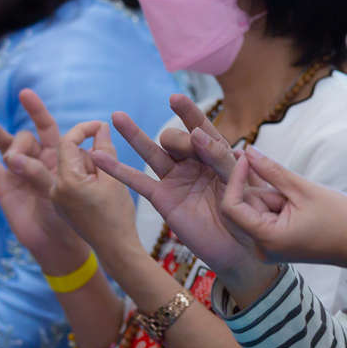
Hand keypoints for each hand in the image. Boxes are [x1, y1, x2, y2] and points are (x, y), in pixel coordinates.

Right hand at [0, 89, 91, 273]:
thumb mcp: (70, 188)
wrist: (58, 242)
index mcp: (58, 156)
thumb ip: (58, 169)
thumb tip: (62, 145)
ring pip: (7, 147)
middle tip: (15, 155)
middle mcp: (38, 159)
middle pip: (25, 138)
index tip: (26, 93)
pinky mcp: (6, 184)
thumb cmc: (74, 215)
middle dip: (20, 140)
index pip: (47, 127)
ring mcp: (20, 170)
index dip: (37, 110)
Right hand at [91, 95, 277, 296]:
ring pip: (152, 152)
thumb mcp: (240, 181)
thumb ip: (221, 158)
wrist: (239, 249)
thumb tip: (197, 133)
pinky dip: (117, 170)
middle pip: (175, 139)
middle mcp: (193, 163)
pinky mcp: (163, 199)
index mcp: (216, 154)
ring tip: (117, 116)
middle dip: (179, 140)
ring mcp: (176, 179)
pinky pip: (137, 181)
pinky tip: (98, 157)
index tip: (175, 98)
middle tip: (191, 148)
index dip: (189, 113)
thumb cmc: (248, 213)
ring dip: (134, 134)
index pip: (201, 127)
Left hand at [205, 144, 346, 270]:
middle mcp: (262, 248)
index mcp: (266, 239)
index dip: (235, 178)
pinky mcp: (277, 244)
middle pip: (244, 208)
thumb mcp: (304, 190)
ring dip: (273, 196)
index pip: (231, 207)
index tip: (248, 157)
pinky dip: (277, 204)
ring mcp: (269, 248)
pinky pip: (266, 217)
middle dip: (262, 188)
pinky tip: (298, 203)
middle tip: (287, 181)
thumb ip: (271, 170)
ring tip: (302, 200)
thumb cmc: (340, 220)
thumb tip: (248, 151)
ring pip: (256, 210)